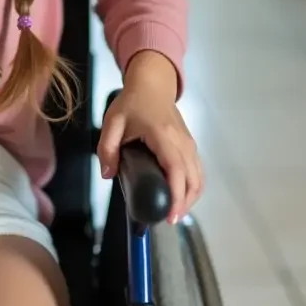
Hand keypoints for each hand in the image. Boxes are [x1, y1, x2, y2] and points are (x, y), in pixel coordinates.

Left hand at [97, 51, 202, 223]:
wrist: (152, 85)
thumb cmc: (132, 103)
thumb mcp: (112, 122)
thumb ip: (107, 148)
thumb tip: (108, 174)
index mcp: (163, 135)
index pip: (176, 170)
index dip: (175, 195)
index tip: (169, 214)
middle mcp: (182, 142)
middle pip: (193, 179)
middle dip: (184, 204)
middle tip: (167, 220)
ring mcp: (189, 144)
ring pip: (199, 178)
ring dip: (190, 198)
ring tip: (172, 213)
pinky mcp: (190, 146)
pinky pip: (197, 171)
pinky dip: (192, 188)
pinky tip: (179, 198)